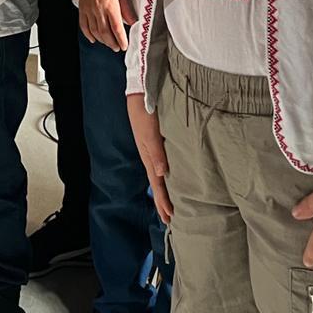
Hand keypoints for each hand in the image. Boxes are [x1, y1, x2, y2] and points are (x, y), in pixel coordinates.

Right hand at [77, 0, 128, 50]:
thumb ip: (127, 9)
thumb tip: (133, 22)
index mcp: (110, 6)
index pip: (117, 28)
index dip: (121, 40)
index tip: (124, 46)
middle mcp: (99, 10)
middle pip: (105, 33)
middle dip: (112, 43)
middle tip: (117, 48)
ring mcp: (89, 10)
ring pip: (94, 31)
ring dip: (102, 41)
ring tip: (108, 44)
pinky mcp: (82, 9)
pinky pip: (83, 25)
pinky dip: (88, 35)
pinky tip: (93, 39)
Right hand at [127, 92, 172, 223]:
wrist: (141, 92)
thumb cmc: (145, 111)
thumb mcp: (149, 133)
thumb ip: (156, 152)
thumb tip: (162, 174)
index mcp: (148, 156)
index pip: (157, 185)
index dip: (163, 202)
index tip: (169, 219)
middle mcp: (151, 155)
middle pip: (158, 184)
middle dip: (162, 202)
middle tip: (170, 220)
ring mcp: (153, 149)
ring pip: (160, 175)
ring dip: (164, 192)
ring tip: (170, 205)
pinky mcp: (157, 141)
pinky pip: (162, 164)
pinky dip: (166, 176)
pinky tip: (171, 177)